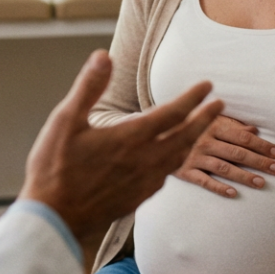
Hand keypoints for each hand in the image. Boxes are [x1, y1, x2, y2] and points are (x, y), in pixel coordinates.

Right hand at [19, 50, 223, 239]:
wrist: (54, 218)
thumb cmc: (54, 168)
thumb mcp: (65, 120)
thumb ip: (89, 86)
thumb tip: (104, 55)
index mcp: (130, 137)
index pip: (173, 113)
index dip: (194, 97)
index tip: (208, 85)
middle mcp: (144, 160)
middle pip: (186, 137)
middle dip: (205, 119)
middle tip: (220, 105)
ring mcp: (143, 182)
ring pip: (179, 158)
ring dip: (194, 140)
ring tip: (200, 130)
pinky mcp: (138, 198)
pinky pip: (167, 176)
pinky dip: (176, 161)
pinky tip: (170, 160)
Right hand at [174, 115, 274, 197]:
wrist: (155, 134)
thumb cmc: (188, 126)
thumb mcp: (209, 121)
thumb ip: (231, 125)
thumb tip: (254, 131)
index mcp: (213, 126)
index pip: (242, 137)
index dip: (261, 145)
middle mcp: (204, 141)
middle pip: (236, 152)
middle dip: (259, 161)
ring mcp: (194, 157)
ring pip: (223, 168)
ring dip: (243, 176)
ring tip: (261, 182)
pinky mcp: (184, 171)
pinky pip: (203, 180)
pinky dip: (218, 187)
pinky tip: (233, 193)